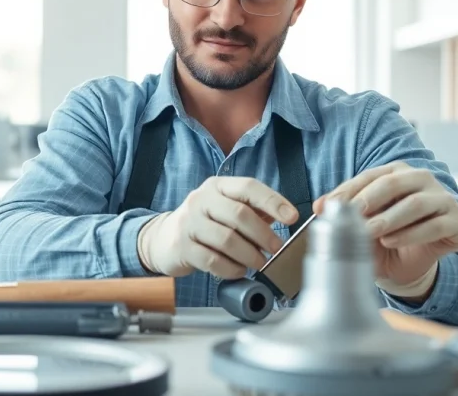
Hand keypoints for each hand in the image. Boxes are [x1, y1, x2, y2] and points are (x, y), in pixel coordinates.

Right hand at [137, 176, 298, 278]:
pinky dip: (232, 268)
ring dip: (249, 255)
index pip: (249, 187)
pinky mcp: (182, 247)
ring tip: (259, 263)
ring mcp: (188, 223)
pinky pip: (213, 260)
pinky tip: (239, 270)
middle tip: (277, 248)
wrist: (164, 239)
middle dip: (264, 234)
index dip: (273, 201)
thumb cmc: (205, 223)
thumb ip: (253, 210)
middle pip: (239, 214)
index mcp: (217, 186)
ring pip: (227, 240)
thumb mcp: (226, 208)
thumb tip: (285, 218)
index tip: (292, 217)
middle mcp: (201, 200)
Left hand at [314, 162, 457, 300]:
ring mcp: (443, 200)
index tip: (327, 206)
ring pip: (417, 203)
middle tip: (353, 215)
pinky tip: (392, 242)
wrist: (409, 266)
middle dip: (370, 199)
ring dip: (391, 218)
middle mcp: (422, 180)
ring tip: (371, 232)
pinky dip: (411, 234)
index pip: (370, 177)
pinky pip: (436, 225)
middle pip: (395, 183)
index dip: (348, 190)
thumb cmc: (384, 237)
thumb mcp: (361, 224)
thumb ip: (343, 213)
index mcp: (397, 173)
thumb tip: (319, 206)